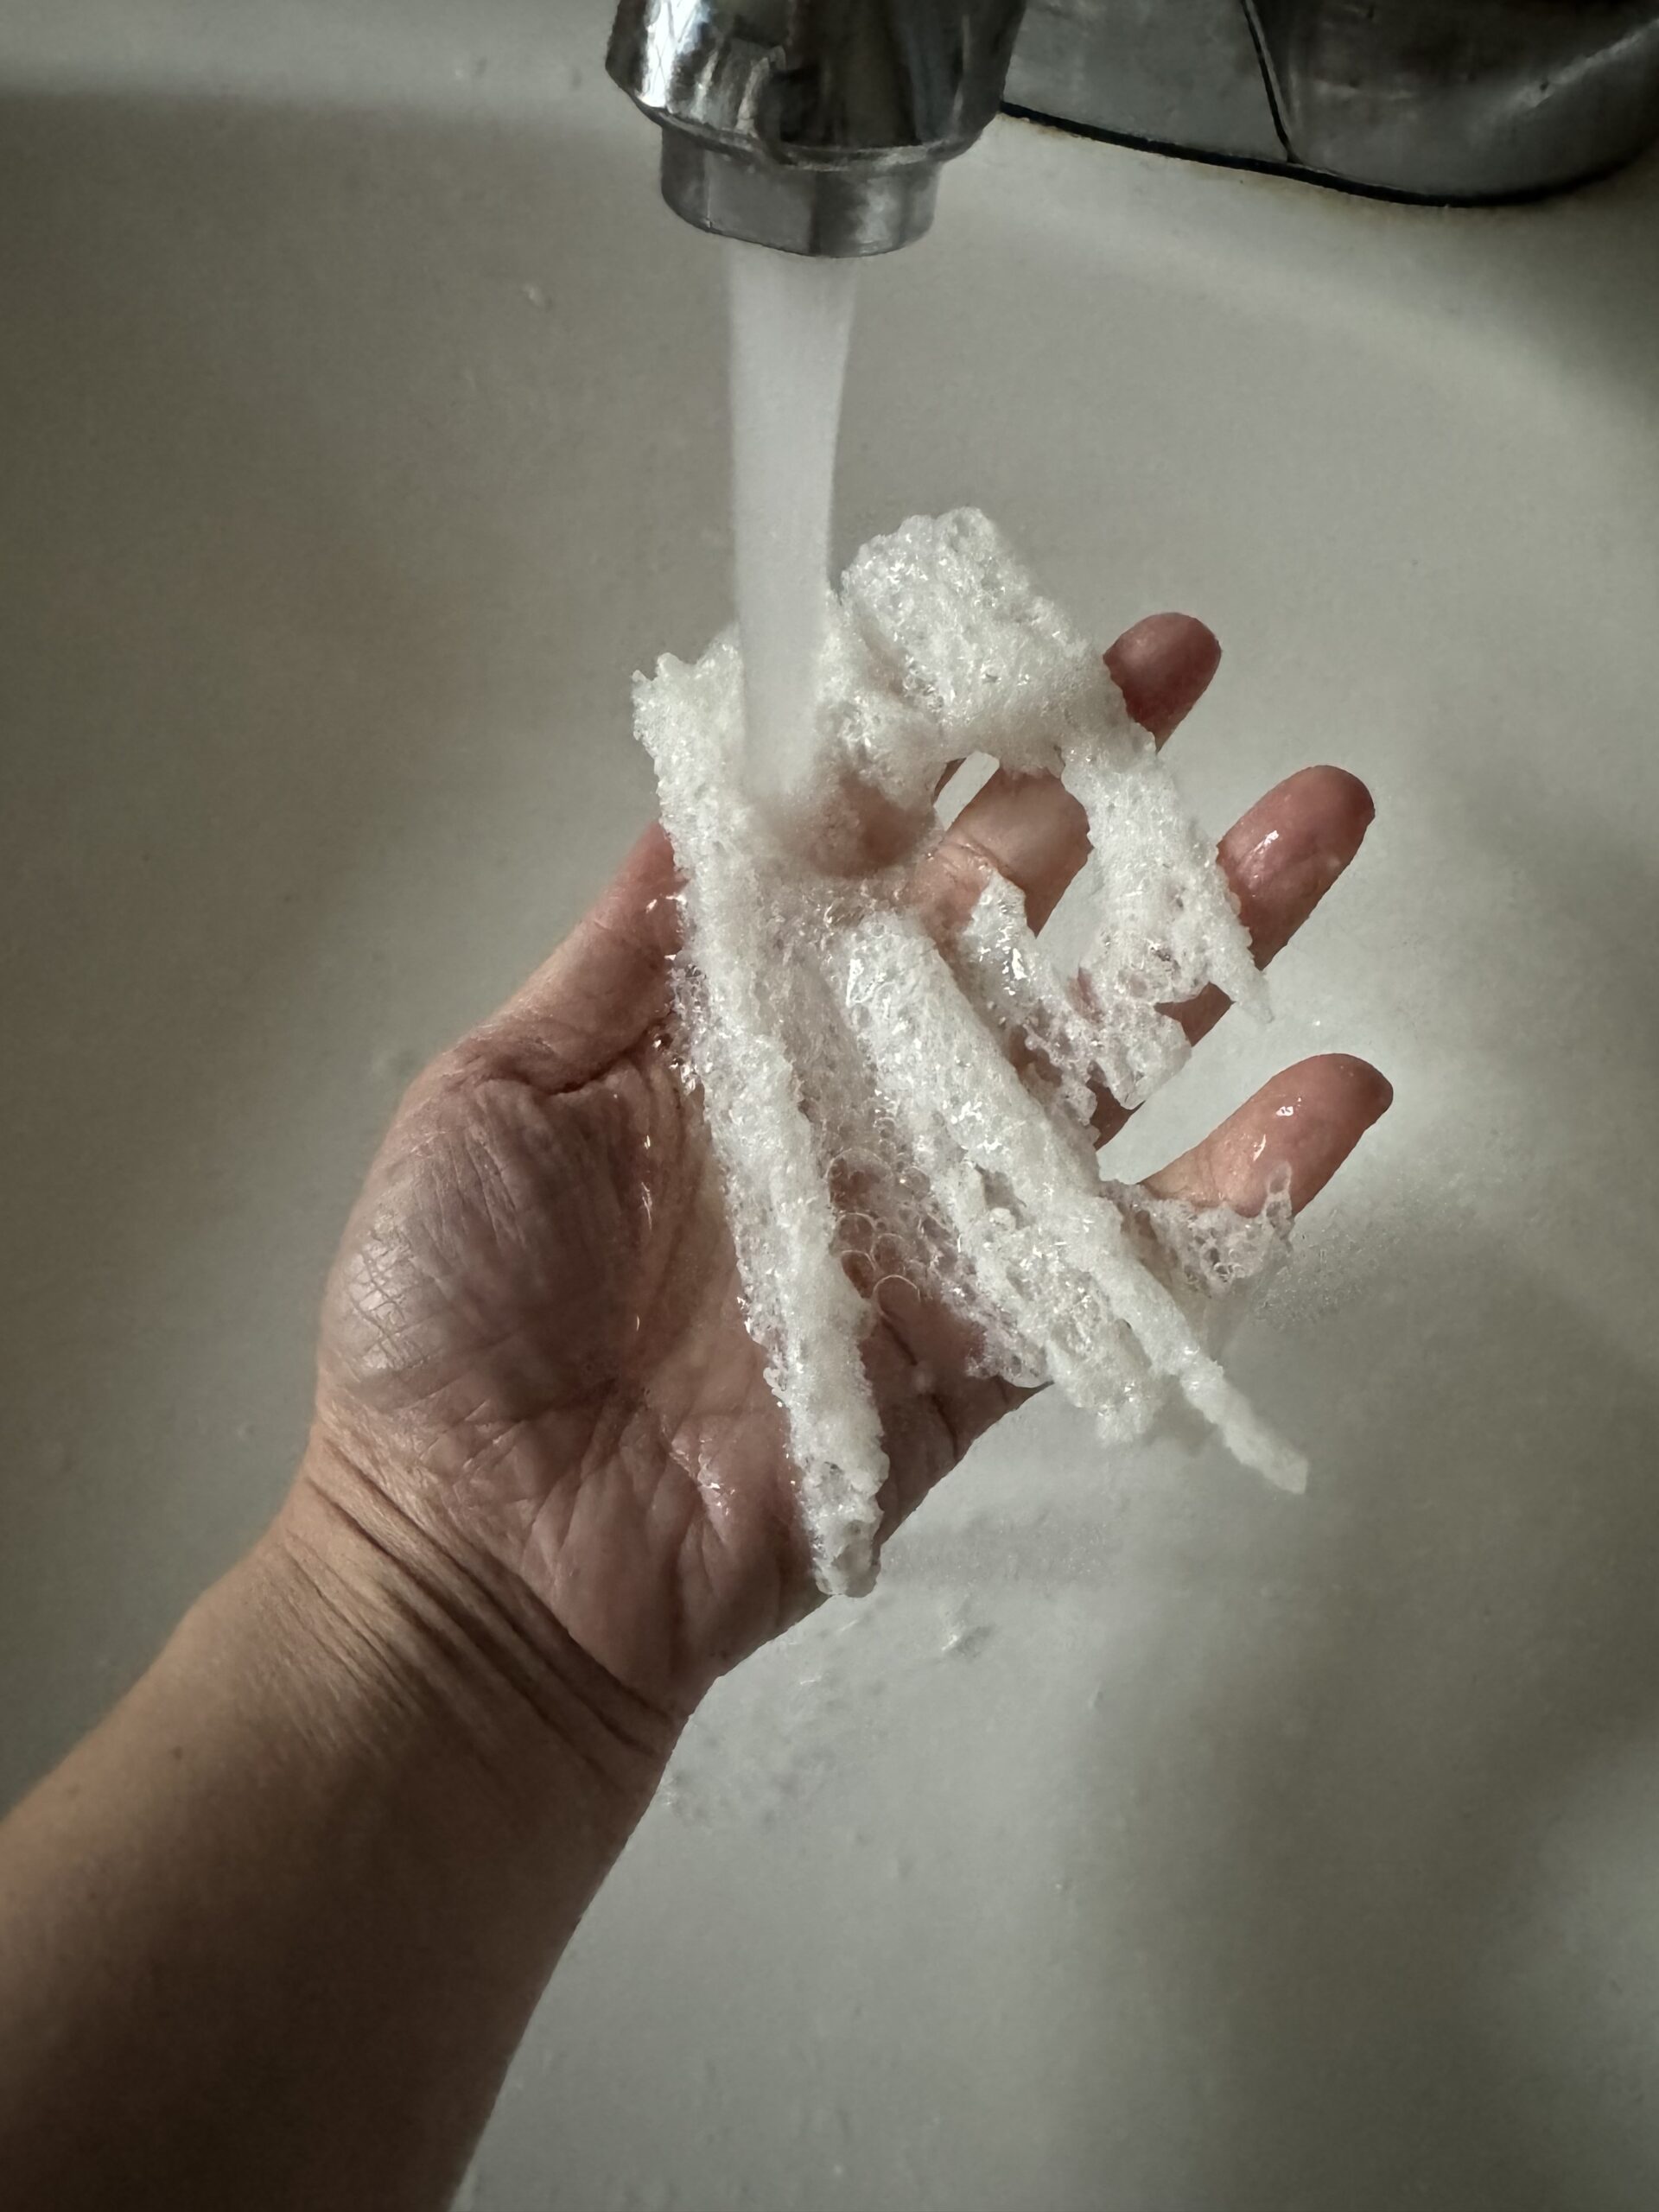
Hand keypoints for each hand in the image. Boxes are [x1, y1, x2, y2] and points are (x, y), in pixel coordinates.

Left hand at [297, 617, 1388, 1738]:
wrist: (482, 1552)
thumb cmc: (451, 1309)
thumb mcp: (502, 1086)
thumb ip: (627, 944)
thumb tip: (709, 785)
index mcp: (736, 1021)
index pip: (858, 848)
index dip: (936, 742)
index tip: (1011, 639)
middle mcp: (853, 1097)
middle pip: (1003, 924)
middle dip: (1098, 796)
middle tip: (1193, 668)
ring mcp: (932, 1220)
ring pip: (1095, 1060)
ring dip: (1209, 942)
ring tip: (1318, 822)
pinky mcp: (987, 1350)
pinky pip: (1133, 1264)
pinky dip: (1244, 1193)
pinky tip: (1338, 1092)